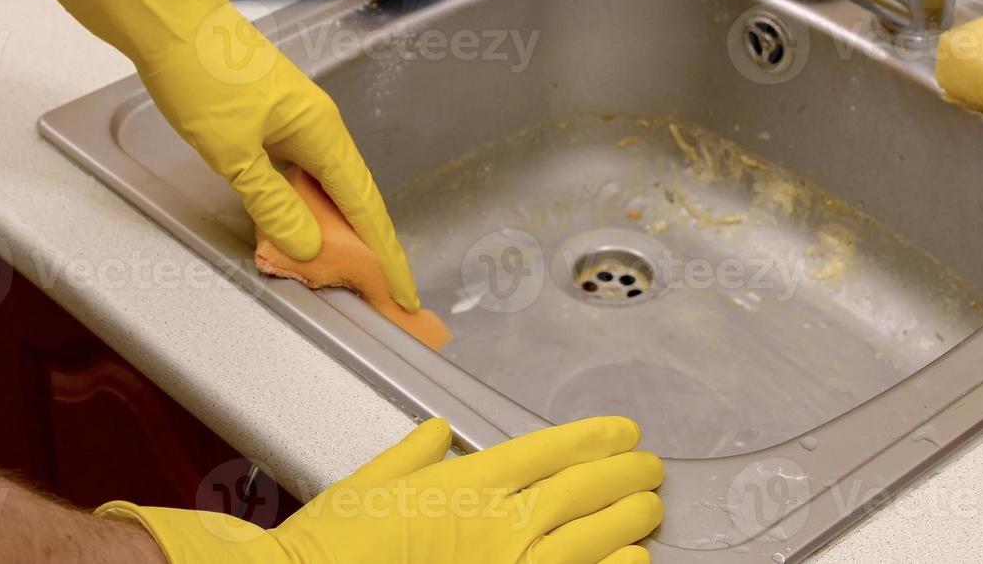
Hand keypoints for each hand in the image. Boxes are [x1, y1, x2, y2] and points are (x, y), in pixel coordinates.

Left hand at [0, 0, 418, 309]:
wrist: (167, 19)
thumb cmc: (202, 75)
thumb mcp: (232, 151)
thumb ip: (272, 203)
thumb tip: (310, 246)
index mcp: (321, 131)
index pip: (364, 203)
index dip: (385, 250)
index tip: (403, 288)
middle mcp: (317, 124)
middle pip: (351, 195)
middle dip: (365, 244)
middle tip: (377, 288)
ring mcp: (294, 118)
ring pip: (322, 183)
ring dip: (330, 225)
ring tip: (338, 268)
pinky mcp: (268, 115)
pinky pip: (298, 170)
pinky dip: (300, 202)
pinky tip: (289, 220)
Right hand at [99, 416, 663, 563]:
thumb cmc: (331, 546)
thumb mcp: (366, 485)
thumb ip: (410, 457)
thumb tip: (435, 432)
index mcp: (465, 484)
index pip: (547, 450)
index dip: (593, 437)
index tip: (622, 431)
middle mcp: (498, 524)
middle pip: (580, 491)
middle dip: (623, 476)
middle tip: (650, 468)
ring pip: (590, 538)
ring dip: (628, 521)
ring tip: (651, 509)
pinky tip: (632, 561)